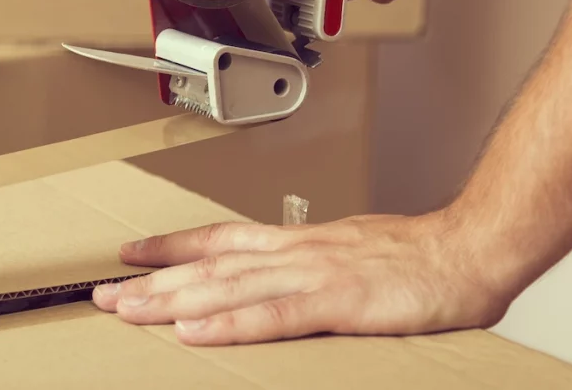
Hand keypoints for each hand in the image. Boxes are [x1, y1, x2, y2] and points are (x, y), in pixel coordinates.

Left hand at [92, 212, 509, 345]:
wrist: (468, 249)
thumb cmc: (417, 255)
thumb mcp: (350, 250)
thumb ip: (310, 264)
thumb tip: (279, 279)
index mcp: (298, 242)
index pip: (219, 239)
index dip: (172, 246)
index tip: (132, 252)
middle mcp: (294, 252)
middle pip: (209, 266)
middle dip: (153, 282)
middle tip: (104, 293)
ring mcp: (313, 276)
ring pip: (227, 287)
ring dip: (172, 301)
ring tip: (127, 311)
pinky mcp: (338, 304)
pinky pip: (273, 318)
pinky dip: (229, 325)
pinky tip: (195, 333)